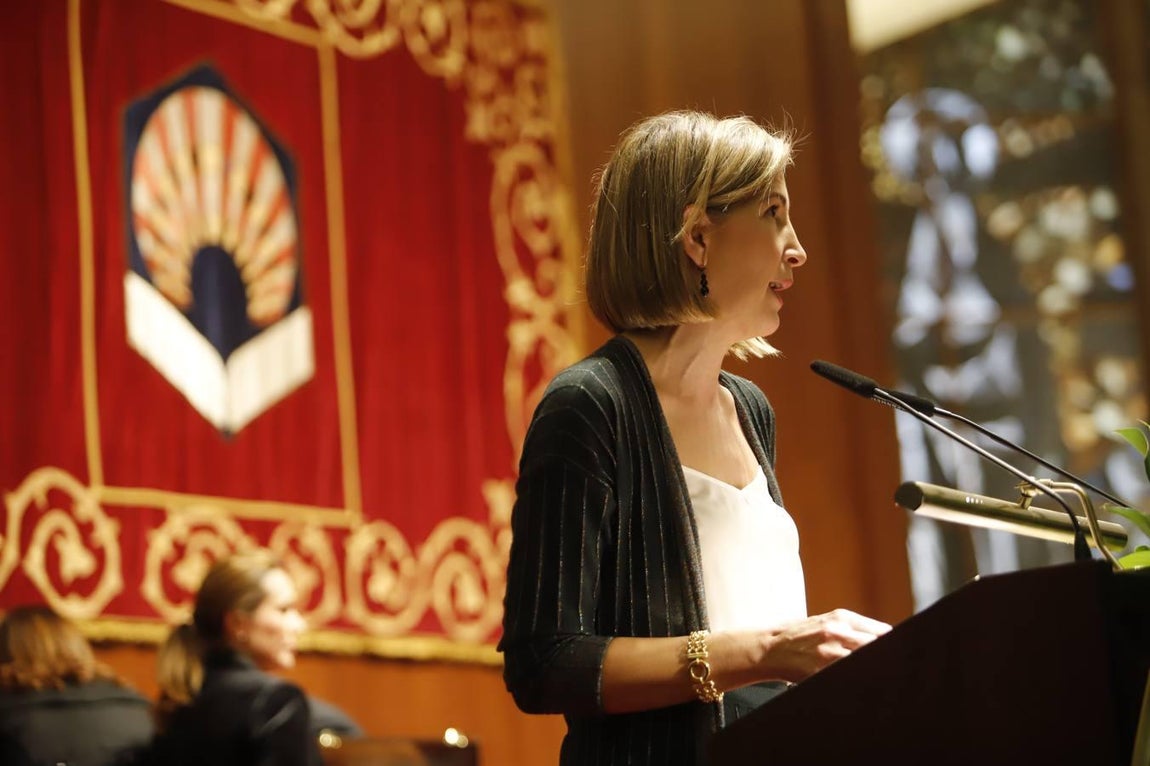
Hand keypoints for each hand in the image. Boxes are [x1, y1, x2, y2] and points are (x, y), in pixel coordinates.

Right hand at [760, 609, 890, 682]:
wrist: (771, 649)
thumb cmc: (800, 635)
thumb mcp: (826, 621)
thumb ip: (855, 627)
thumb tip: (887, 636)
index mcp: (841, 617)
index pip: (881, 631)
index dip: (893, 643)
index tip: (899, 651)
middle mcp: (837, 632)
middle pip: (875, 645)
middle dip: (886, 655)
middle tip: (894, 665)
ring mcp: (829, 653)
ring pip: (863, 660)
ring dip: (871, 667)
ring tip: (877, 674)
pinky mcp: (821, 671)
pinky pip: (847, 674)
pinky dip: (854, 678)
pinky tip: (856, 682)